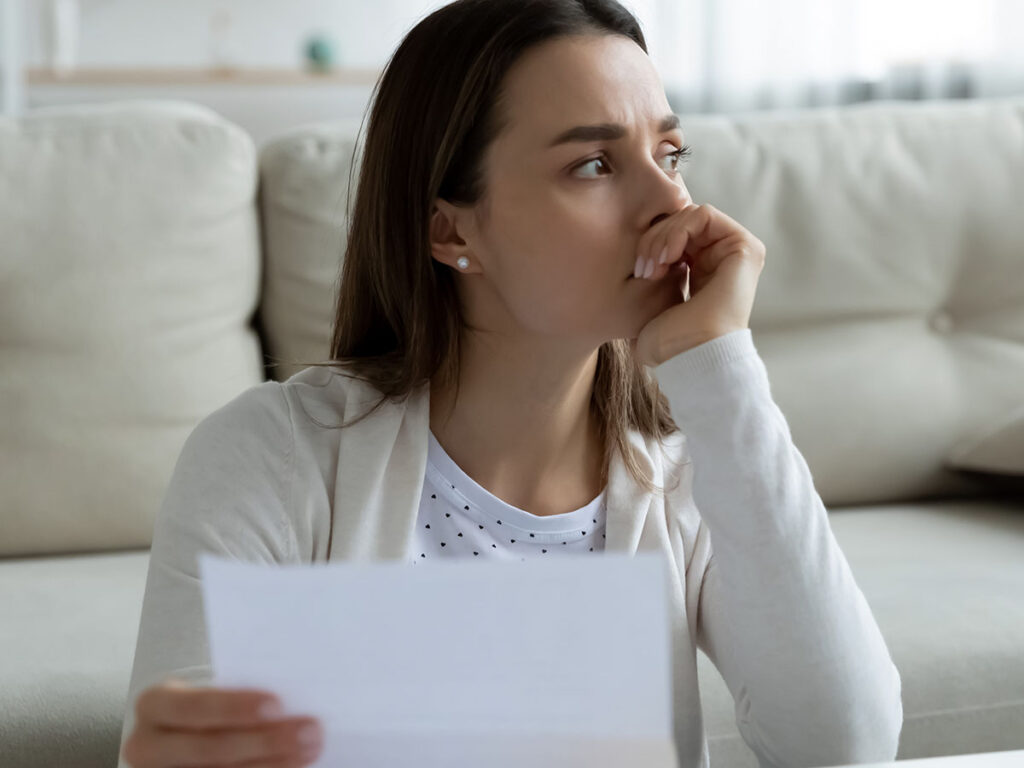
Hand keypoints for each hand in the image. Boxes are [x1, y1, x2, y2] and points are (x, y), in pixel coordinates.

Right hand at [121, 676, 323, 766]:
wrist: (188, 731)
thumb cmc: (212, 703)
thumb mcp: (216, 690)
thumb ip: (245, 689)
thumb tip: (298, 693)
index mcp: (156, 704)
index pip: (193, 706)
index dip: (235, 707)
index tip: (278, 704)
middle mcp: (149, 746)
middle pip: (208, 749)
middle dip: (263, 742)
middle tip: (309, 732)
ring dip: (270, 765)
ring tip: (309, 751)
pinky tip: (290, 766)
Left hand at [629, 203, 765, 366]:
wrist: (690, 356)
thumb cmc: (667, 341)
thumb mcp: (652, 297)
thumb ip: (653, 266)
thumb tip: (639, 244)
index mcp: (701, 268)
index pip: (671, 231)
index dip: (650, 242)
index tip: (638, 272)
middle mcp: (720, 257)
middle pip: (678, 220)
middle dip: (653, 239)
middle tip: (643, 269)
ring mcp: (735, 252)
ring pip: (687, 214)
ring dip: (662, 237)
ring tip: (653, 268)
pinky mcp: (745, 247)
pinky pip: (704, 214)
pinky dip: (678, 230)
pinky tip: (668, 258)